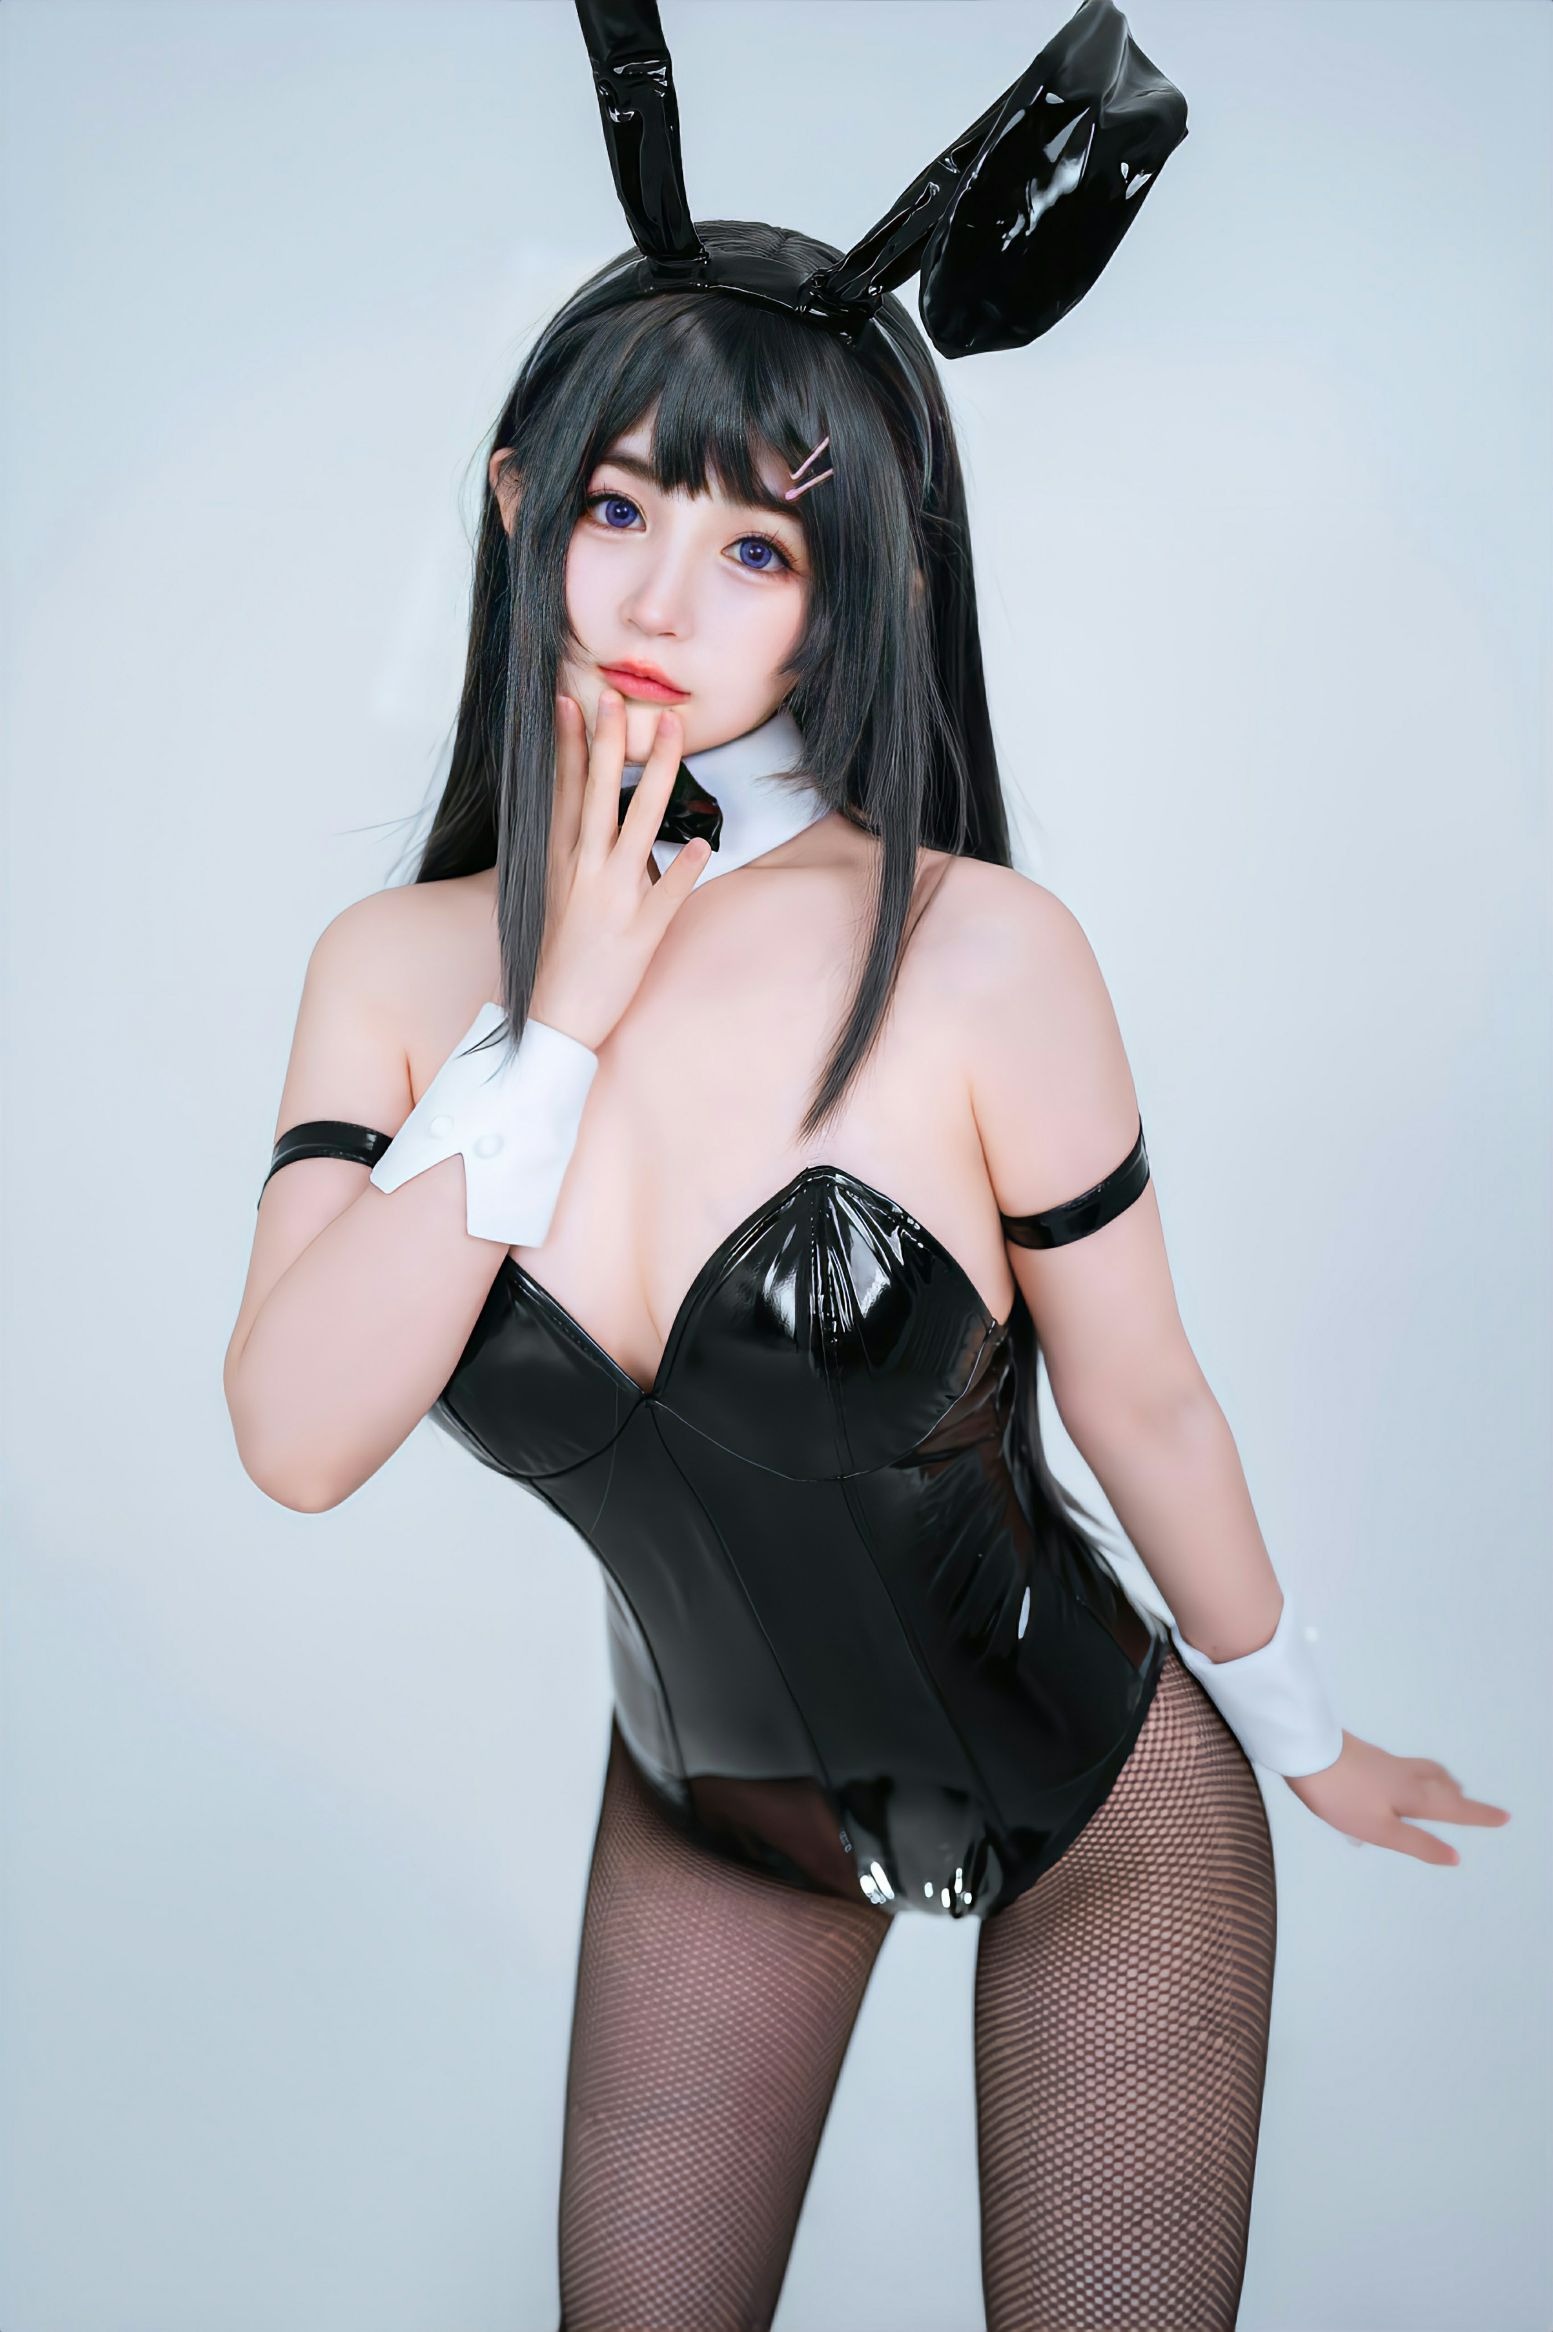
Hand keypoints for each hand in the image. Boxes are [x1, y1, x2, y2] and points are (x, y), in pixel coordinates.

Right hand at [529, 689, 710, 1051]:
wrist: (553, 1020)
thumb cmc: (557, 959)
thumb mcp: (557, 897)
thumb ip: (578, 857)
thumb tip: (602, 825)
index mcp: (559, 862)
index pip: (564, 791)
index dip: (568, 744)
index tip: (570, 700)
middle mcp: (582, 872)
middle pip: (598, 794)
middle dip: (611, 742)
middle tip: (618, 697)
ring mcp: (611, 900)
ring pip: (637, 826)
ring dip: (658, 777)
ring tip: (674, 735)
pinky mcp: (639, 933)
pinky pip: (668, 894)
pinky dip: (685, 870)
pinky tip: (704, 844)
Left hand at [1283, 1731, 1510, 1863]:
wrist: (1306, 1751)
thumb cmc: (1341, 1796)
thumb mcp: (1379, 1830)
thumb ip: (1417, 1842)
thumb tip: (1455, 1857)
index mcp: (1413, 1796)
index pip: (1454, 1809)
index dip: (1479, 1815)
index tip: (1505, 1816)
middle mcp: (1406, 1776)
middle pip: (1444, 1788)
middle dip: (1463, 1799)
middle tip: (1479, 1808)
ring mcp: (1386, 1763)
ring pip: (1426, 1772)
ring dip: (1444, 1782)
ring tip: (1451, 1788)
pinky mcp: (1369, 1757)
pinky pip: (1406, 1767)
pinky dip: (1421, 1775)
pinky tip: (1403, 1781)